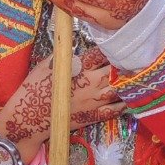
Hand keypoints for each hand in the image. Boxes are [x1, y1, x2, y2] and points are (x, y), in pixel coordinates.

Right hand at [0, 46, 122, 162]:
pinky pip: (115, 110)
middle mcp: (89, 83)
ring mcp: (93, 101)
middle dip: (123, 65)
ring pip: (118, 90)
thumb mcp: (45, 65)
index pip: (100, 54)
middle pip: (114, 71)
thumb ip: (63, 56)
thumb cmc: (34, 89)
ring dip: (128, 83)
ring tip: (135, 77)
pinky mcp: (93, 116)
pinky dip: (125, 104)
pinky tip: (131, 98)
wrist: (29, 118)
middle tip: (133, 60)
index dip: (110, 49)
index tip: (116, 45)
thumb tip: (73, 51)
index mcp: (78, 68)